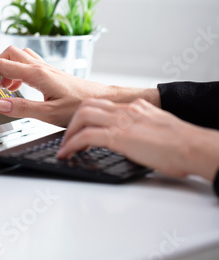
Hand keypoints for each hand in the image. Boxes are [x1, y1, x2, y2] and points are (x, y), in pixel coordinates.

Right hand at [0, 46, 159, 126]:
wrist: (103, 101)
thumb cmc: (81, 107)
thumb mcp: (49, 114)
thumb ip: (21, 108)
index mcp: (37, 75)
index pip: (1, 65)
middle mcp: (41, 67)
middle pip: (8, 54)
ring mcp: (46, 68)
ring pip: (17, 57)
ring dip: (4, 68)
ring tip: (1, 88)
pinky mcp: (50, 73)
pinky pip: (26, 64)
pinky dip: (15, 72)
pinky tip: (17, 88)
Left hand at [57, 98, 218, 180]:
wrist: (194, 147)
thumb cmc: (183, 145)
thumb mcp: (158, 129)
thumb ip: (142, 128)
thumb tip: (133, 140)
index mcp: (136, 108)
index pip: (103, 105)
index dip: (86, 116)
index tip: (80, 129)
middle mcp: (126, 110)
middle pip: (87, 106)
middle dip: (73, 122)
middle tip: (67, 139)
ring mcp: (122, 121)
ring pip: (83, 116)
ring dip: (69, 133)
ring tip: (65, 148)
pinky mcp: (119, 136)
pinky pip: (86, 136)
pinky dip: (72, 145)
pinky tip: (67, 154)